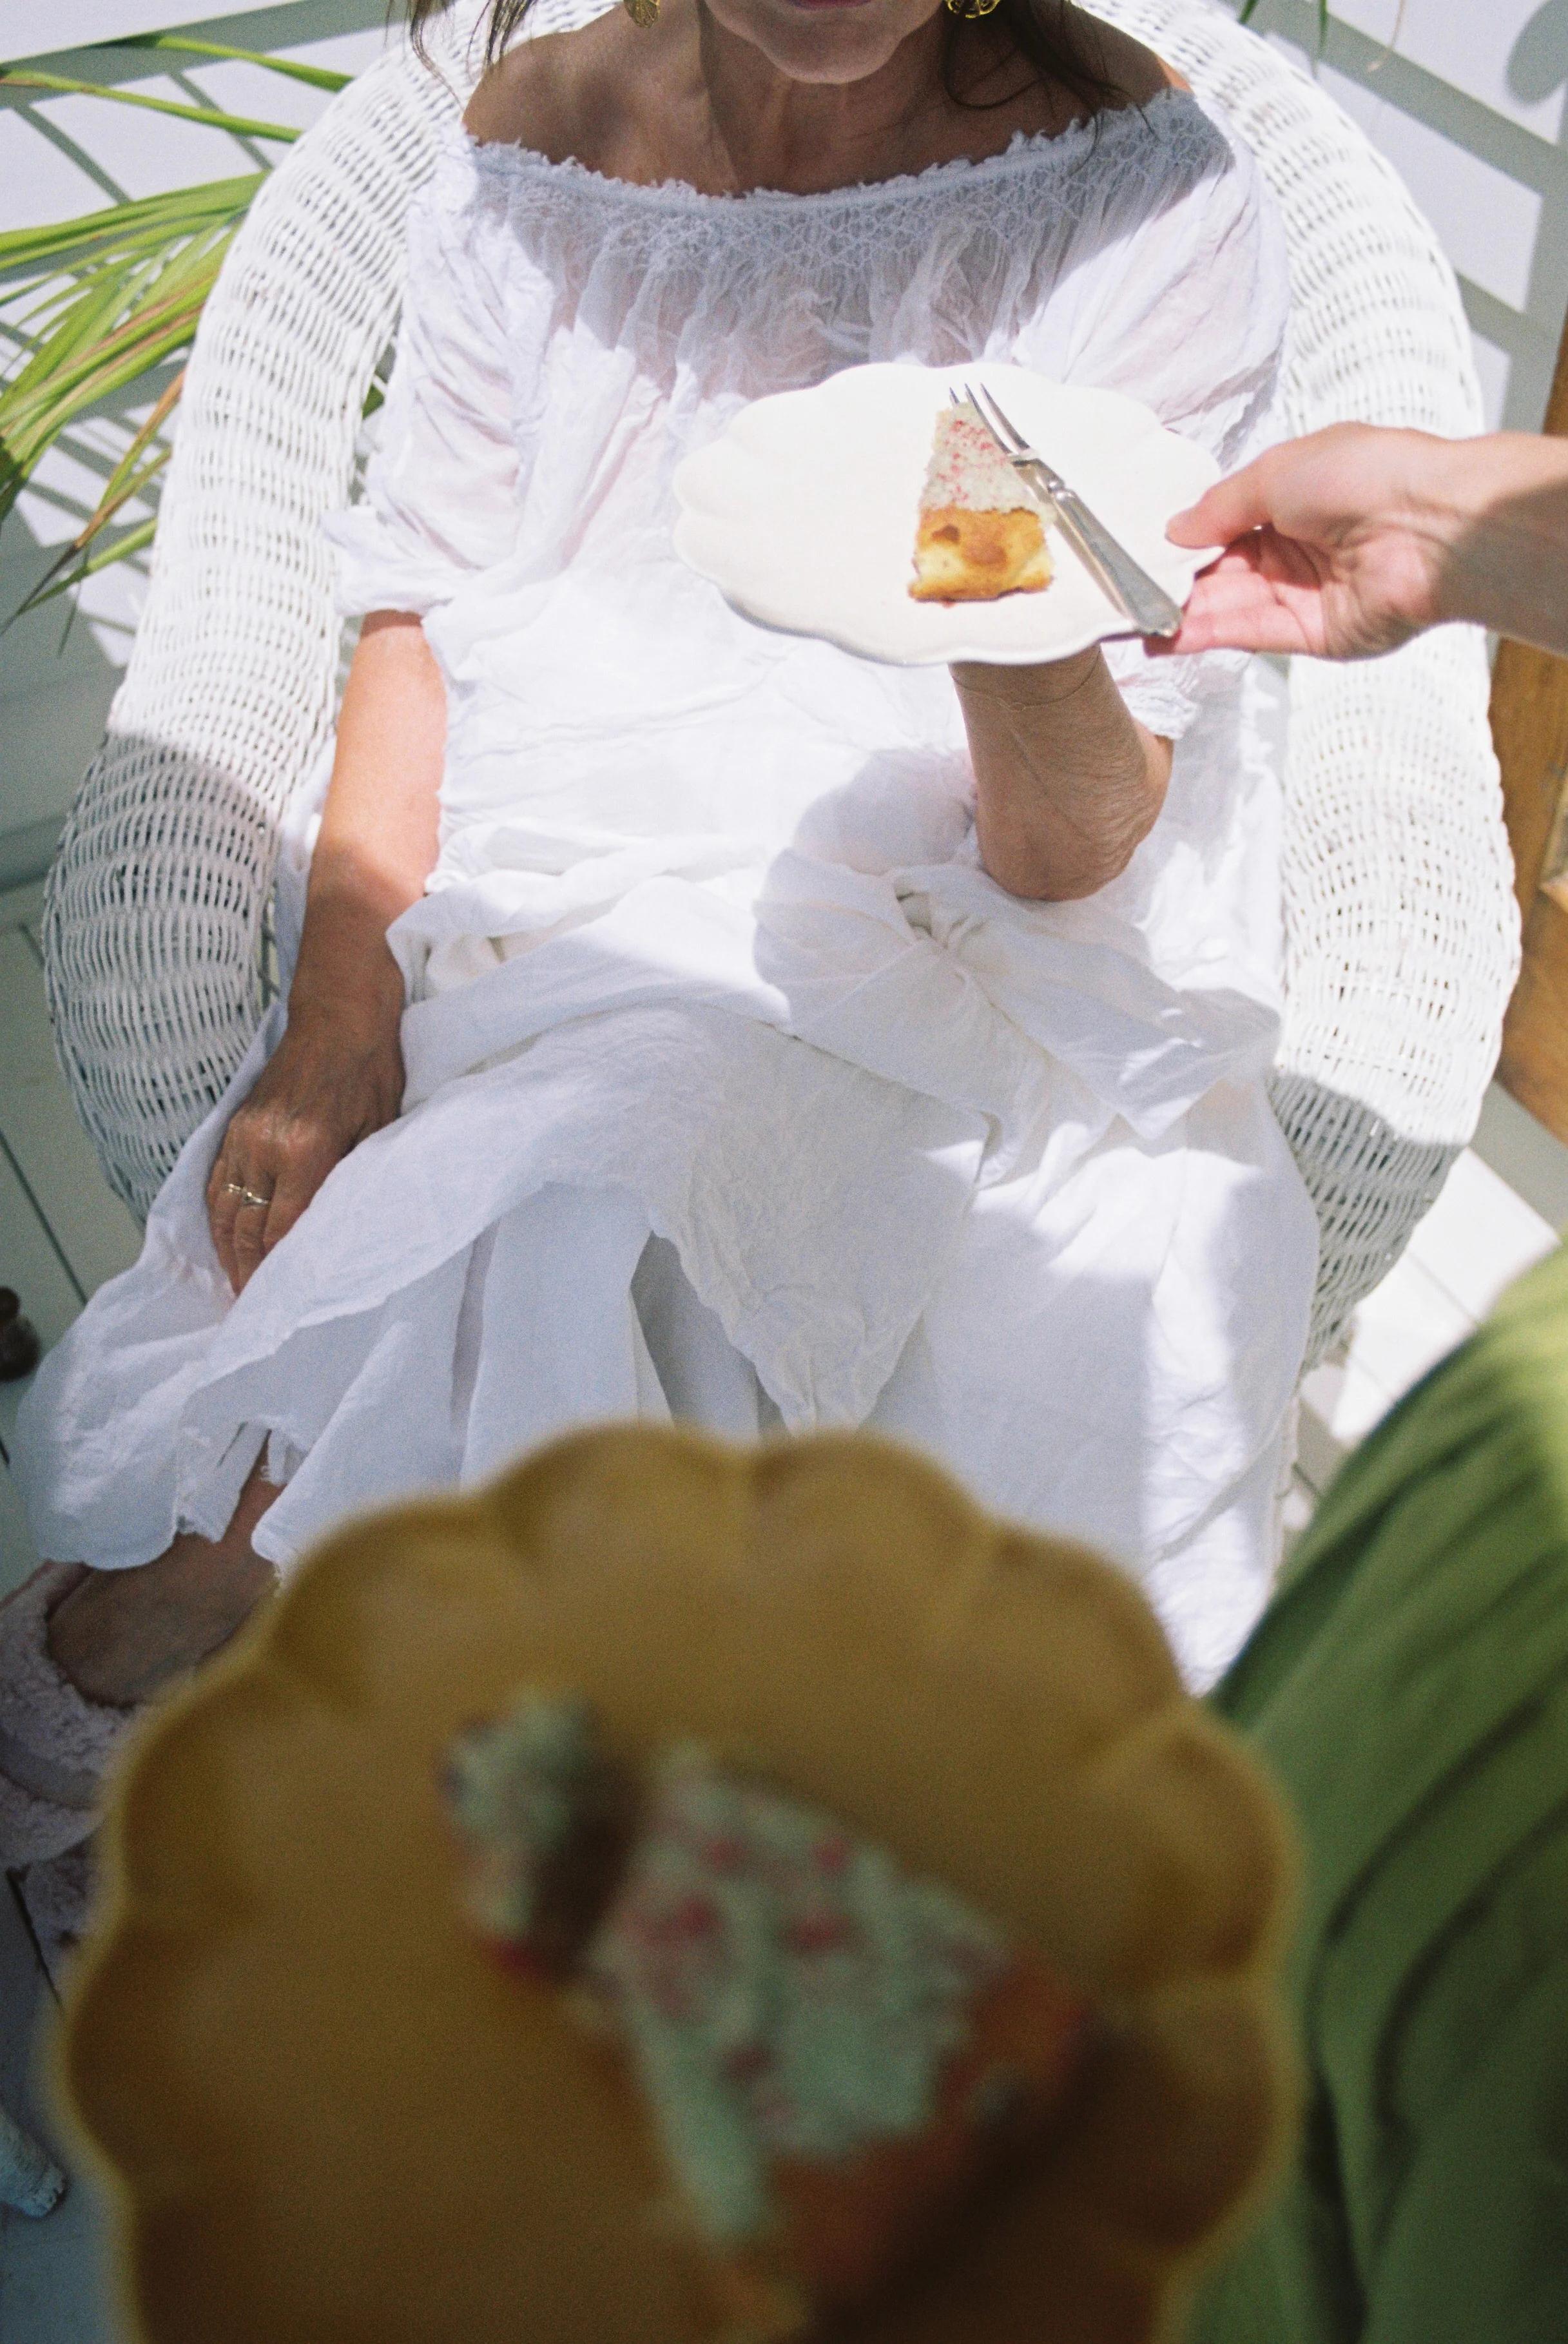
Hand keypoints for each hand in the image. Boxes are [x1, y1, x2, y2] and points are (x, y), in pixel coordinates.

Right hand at [206, 1005, 403, 1293]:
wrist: (342, 1013)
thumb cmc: (373, 1071)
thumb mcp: (378, 1132)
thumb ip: (351, 1182)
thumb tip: (335, 1234)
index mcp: (305, 1150)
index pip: (281, 1229)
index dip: (277, 1272)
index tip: (278, 1303)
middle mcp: (265, 1145)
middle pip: (246, 1227)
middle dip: (247, 1272)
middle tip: (253, 1310)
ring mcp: (244, 1133)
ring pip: (224, 1207)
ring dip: (227, 1250)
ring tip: (236, 1285)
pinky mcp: (236, 1122)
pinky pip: (217, 1180)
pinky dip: (219, 1215)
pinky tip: (226, 1239)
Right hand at [1151, 424, 1456, 660]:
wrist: (1430, 526)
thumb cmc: (1368, 475)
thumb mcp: (1277, 470)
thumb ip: (1220, 505)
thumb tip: (1175, 530)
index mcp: (1294, 496)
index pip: (1224, 523)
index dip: (1184, 538)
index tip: (1139, 548)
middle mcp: (1297, 546)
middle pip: (1222, 570)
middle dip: (1174, 580)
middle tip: (1122, 588)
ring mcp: (1303, 592)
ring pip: (1229, 605)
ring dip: (1180, 612)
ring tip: (1129, 617)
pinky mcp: (1310, 633)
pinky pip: (1248, 634)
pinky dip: (1204, 636)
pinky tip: (1162, 636)